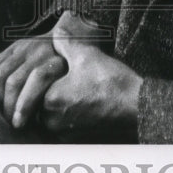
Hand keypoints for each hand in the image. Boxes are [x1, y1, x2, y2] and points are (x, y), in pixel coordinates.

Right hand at [0, 34, 65, 128]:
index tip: (18, 124)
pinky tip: (0, 93)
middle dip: (8, 106)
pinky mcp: (14, 45)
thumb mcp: (69, 88)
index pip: (38, 80)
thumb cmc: (69, 77)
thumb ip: (54, 100)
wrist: (68, 46)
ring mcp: (25, 45)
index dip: (24, 105)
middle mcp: (41, 50)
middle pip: (14, 81)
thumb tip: (39, 122)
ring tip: (5, 107)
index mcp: (58, 61)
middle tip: (9, 120)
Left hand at [42, 11, 142, 134]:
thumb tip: (56, 32)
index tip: (60, 67)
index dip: (47, 72)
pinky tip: (84, 101)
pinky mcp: (76, 140)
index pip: (34, 86)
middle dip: (49, 88)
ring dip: (58, 101)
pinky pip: (64, 124)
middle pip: (39, 100)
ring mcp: (64, 133)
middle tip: (67, 77)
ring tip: (77, 88)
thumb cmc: (112, 83)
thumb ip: (65, 42)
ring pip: (51, 113)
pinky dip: (69, 113)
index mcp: (49, 101)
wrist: (137, 108)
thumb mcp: (86, 54)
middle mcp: (53, 122)